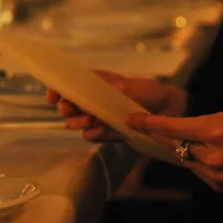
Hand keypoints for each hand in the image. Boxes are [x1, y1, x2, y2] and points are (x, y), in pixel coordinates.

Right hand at [46, 70, 186, 141]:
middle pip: (67, 107)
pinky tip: (98, 131)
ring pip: (76, 123)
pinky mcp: (106, 134)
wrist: (170, 111)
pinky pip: (91, 136)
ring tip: (87, 121)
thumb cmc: (151, 92)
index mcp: (95, 85)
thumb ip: (116, 89)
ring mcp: (98, 119)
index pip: (69, 86)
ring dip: (78, 122)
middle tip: (70, 110)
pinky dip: (93, 134)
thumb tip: (100, 92)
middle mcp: (92, 102)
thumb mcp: (135, 85)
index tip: (52, 95)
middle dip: (66, 108)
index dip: (57, 90)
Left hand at [127, 112, 222, 192]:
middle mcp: (211, 156)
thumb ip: (199, 126)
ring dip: (181, 151)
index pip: (172, 128)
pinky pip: (198, 172)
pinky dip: (196, 162)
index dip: (149, 124)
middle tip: (150, 129)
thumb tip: (176, 131)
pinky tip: (204, 155)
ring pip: (184, 161)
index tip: (130, 120)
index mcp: (214, 133)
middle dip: (163, 138)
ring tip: (188, 142)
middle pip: (174, 147)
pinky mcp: (219, 187)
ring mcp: (215, 175)